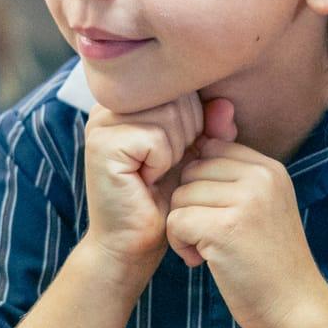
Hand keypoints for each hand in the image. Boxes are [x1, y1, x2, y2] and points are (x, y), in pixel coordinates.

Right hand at [81, 93, 207, 281]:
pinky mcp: (102, 144)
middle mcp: (110, 103)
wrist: (134, 241)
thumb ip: (211, 125)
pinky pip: (155, 138)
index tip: (179, 150)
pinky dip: (162, 162)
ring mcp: (102, 122)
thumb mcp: (194, 153)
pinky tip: (147, 179)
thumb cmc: (163, 195)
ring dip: (175, 150)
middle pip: (176, 96)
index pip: (181, 85)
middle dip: (186, 135)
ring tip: (156, 172)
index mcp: (129, 97)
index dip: (196, 119)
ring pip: (169, 115)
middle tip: (165, 165)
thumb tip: (225, 104)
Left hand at [168, 101, 327, 327]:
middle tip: (208, 236)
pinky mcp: (225, 228)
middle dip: (190, 204)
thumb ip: (236, 182)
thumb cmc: (273, 263)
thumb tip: (190, 156)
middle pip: (192, 170)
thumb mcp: (265, 207)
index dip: (201, 182)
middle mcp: (260, 177)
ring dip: (183, 227)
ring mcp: (244, 201)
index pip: (212, 149)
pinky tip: (200, 261)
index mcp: (270, 169)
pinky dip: (179, 244)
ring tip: (207, 250)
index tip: (214, 212)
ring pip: (180, 196)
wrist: (296, 307)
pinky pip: (176, 221)